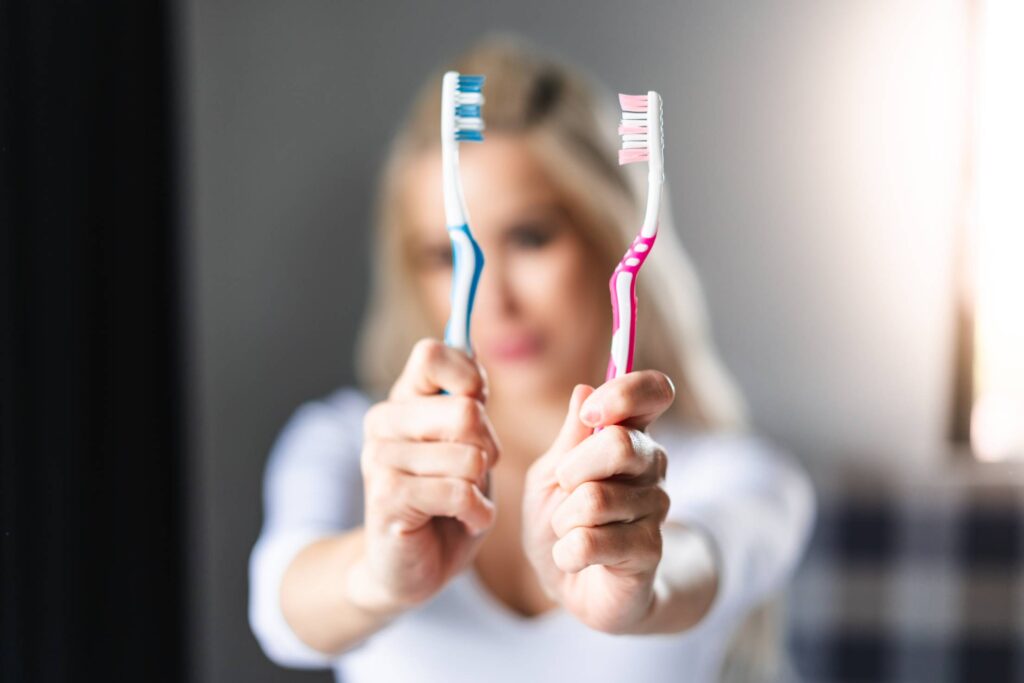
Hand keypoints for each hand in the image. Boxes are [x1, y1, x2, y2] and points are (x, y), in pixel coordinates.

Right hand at [350, 339, 499, 615]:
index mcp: (404, 398)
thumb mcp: (468, 443)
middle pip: (466, 411)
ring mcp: (380, 458)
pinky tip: (464, 520)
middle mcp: (384, 420)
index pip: (433, 353)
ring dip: (482, 487)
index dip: (470, 379)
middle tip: (478, 471)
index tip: (477, 410)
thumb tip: (467, 340)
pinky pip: (458, 493)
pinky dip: (477, 513)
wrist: (412, 566)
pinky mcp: (386, 497)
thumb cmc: (447, 500)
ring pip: (468, 457)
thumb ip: (469, 398)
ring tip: (466, 500)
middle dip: (490, 447)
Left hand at [522, 371, 674, 632]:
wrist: (572, 583)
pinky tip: (573, 558)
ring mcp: (656, 508)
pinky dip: (565, 552)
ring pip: (595, 500)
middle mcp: (652, 465)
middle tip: (564, 489)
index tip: (592, 414)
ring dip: (563, 520)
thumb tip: (585, 391)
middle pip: (619, 444)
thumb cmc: (561, 521)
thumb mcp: (550, 474)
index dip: (624, 394)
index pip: (655, 391)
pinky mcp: (650, 551)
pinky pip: (591, 542)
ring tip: (568, 531)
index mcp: (629, 434)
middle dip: (572, 469)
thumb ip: (569, 438)